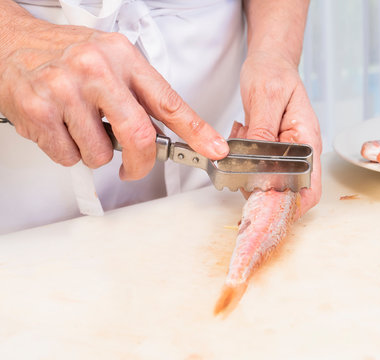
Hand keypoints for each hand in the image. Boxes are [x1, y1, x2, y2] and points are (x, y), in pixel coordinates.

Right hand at [0, 16, 228, 179]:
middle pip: (139, 136)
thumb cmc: (65, 55)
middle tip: (134, 167)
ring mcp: (65, 90)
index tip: (214, 149)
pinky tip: (59, 127)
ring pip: (100, 154)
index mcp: (123, 57)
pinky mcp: (38, 111)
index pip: (168, 100)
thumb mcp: (111, 60)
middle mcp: (96, 70)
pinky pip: (69, 157)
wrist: (9, 44)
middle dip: (141, 163)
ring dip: (94, 153)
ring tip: (80, 127)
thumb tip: (169, 132)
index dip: (196, 130)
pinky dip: (68, 152)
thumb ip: (138, 94)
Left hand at [235, 51, 321, 216]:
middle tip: (241, 167)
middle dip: (262, 187)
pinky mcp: (273, 151)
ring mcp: (287, 152)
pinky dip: (244, 160)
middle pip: (289, 191)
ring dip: (249, 172)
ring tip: (242, 137)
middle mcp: (301, 151)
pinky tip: (241, 136)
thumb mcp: (266, 98)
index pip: (311, 187)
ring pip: (270, 181)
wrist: (269, 61)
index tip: (268, 210)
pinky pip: (259, 168)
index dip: (294, 206)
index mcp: (308, 139)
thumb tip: (259, 163)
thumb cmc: (273, 72)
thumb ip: (263, 131)